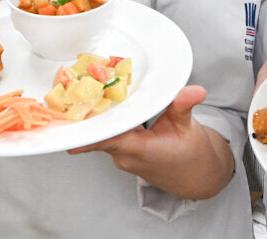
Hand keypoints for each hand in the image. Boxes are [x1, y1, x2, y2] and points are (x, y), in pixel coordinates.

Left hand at [68, 85, 233, 199]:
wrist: (195, 177)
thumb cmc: (192, 154)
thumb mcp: (189, 127)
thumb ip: (184, 107)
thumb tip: (195, 91)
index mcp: (141, 150)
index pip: (110, 140)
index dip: (90, 134)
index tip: (70, 126)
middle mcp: (126, 156)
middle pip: (102, 133)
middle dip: (91, 113)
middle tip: (77, 90)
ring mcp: (122, 157)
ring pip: (104, 134)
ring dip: (99, 117)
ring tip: (88, 90)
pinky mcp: (122, 154)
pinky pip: (109, 136)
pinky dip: (108, 122)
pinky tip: (104, 105)